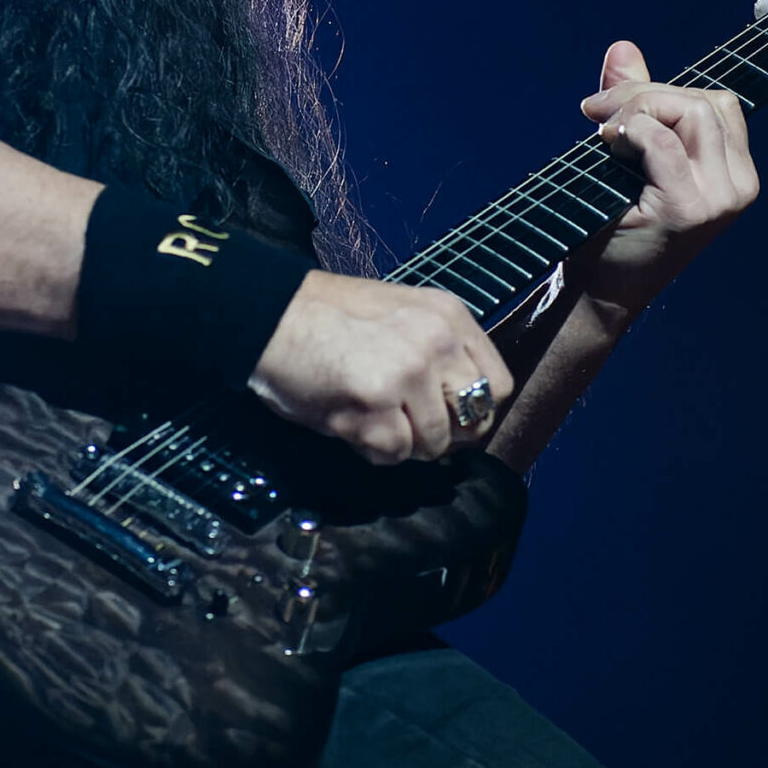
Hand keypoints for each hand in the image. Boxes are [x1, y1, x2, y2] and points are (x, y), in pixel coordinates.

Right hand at [249, 273, 515, 464]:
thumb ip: (437, 352)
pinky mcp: (378, 403)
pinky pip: (395, 453)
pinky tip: (351, 425)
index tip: (447, 419)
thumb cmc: (327, 317)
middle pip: (474, 420)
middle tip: (408, 428)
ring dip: (403, 444)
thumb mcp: (401, 314)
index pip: (497, 385)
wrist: (270, 315)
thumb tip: (460, 412)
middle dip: (444, 435)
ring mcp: (410, 373)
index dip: (474, 412)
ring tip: (370, 419)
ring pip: (435, 444)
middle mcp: (438, 342)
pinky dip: (373, 450)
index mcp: (449, 317)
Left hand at [574, 40, 761, 316]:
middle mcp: (737, 185)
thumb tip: (622, 48)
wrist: (600, 288)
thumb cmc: (616, 223)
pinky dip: (633, 132)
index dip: (662, 93)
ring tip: (604, 133)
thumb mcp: (631, 154)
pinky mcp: (687, 208)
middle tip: (597, 115)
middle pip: (704, 101)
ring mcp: (717, 199)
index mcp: (735, 172)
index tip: (611, 109)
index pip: (716, 103)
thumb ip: (636, 103)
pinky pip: (664, 142)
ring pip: (691, 112)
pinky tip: (609, 146)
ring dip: (638, 110)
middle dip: (645, 96)